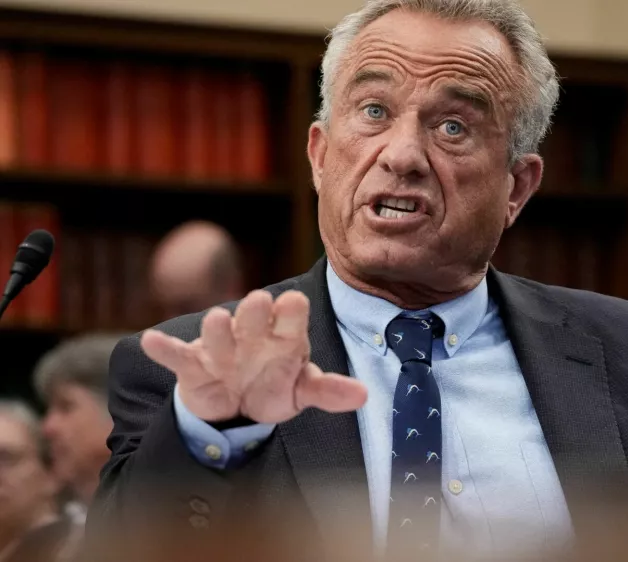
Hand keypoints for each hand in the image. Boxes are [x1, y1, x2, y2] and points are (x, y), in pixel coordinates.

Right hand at [140, 289, 367, 423]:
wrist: (235, 406)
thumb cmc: (274, 386)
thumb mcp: (302, 391)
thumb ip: (330, 391)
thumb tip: (365, 396)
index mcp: (284, 337)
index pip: (291, 319)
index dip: (291, 313)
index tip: (294, 303)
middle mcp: (252, 336)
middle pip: (253, 319)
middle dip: (254, 312)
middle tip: (258, 301)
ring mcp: (221, 348)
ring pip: (218, 336)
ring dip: (217, 330)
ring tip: (217, 318)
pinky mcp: (193, 365)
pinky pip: (177, 355)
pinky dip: (164, 348)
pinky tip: (151, 340)